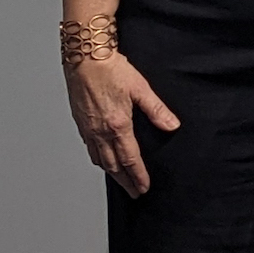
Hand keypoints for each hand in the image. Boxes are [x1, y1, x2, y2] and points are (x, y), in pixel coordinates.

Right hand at [64, 52, 178, 197]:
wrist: (85, 60)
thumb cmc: (112, 70)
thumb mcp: (141, 88)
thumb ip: (157, 110)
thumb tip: (172, 125)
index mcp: (118, 125)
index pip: (130, 158)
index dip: (138, 175)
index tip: (143, 187)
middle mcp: (100, 132)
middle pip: (114, 165)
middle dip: (125, 181)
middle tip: (135, 192)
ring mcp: (88, 130)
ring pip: (100, 160)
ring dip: (112, 174)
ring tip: (122, 182)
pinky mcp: (81, 125)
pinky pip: (91, 150)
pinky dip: (99, 161)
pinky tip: (104, 161)